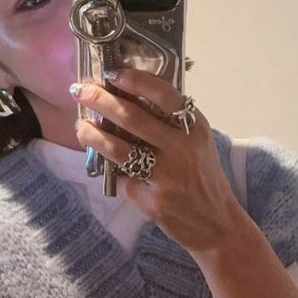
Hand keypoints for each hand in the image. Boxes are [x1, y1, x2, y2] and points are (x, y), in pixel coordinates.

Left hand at [71, 68, 241, 255]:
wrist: (217, 224)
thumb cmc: (202, 179)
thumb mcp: (196, 144)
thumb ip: (170, 124)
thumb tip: (126, 100)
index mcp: (194, 127)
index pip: (163, 94)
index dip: (134, 80)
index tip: (111, 73)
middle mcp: (182, 147)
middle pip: (132, 117)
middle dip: (100, 100)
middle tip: (80, 91)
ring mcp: (167, 175)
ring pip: (119, 149)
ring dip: (93, 135)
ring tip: (81, 127)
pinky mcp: (154, 199)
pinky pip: (124, 180)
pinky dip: (113, 172)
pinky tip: (106, 167)